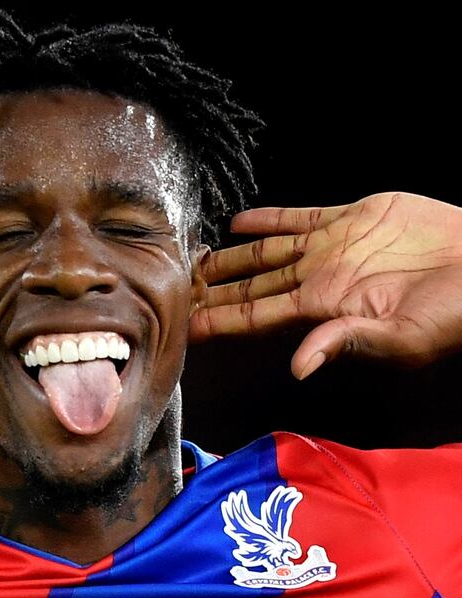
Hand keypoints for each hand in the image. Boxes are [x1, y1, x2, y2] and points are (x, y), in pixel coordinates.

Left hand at [189, 192, 461, 378]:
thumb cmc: (449, 313)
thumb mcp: (400, 337)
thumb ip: (345, 343)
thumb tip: (299, 368)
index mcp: (320, 309)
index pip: (254, 316)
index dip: (219, 321)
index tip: (184, 325)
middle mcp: (316, 279)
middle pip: (249, 285)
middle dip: (212, 289)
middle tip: (174, 289)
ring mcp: (329, 247)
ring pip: (264, 252)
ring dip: (229, 255)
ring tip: (195, 256)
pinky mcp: (349, 217)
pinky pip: (295, 218)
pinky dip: (266, 219)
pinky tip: (237, 221)